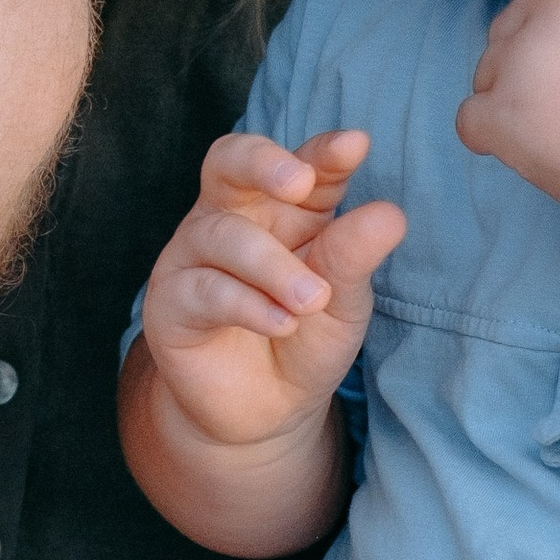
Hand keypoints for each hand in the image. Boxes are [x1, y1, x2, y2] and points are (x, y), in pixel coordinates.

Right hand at [138, 127, 404, 452]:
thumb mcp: (343, 302)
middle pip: (230, 161)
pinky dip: (247, 304)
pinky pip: (203, 288)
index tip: (354, 146)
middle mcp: (234, 216)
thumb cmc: (306, 341)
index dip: (323, 151)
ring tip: (313, 300)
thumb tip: (389, 214)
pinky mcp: (170, 301)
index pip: (302, 164)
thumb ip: (354, 257)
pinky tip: (281, 323)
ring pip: (224, 235)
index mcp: (284, 207)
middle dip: (263, 162)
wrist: (266, 413)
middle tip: (300, 183)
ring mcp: (195, 254)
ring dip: (273, 266)